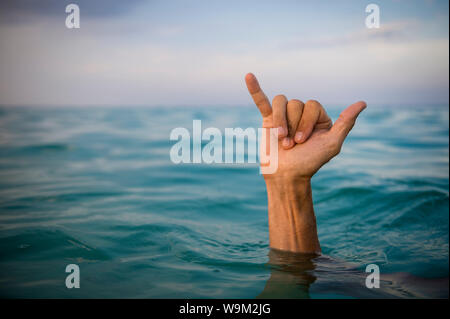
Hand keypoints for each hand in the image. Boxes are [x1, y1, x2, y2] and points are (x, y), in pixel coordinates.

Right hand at [245, 73, 365, 178]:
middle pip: (295, 103)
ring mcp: (283, 116)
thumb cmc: (310, 163)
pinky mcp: (267, 120)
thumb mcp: (331, 144)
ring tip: (280, 139)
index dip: (306, 122)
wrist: (286, 176)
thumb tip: (363, 103)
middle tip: (292, 145)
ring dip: (280, 121)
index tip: (303, 142)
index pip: (311, 105)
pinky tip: (248, 76)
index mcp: (318, 117)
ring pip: (281, 102)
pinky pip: (261, 101)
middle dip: (293, 125)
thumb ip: (346, 123)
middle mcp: (301, 114)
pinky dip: (254, 89)